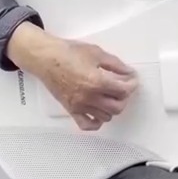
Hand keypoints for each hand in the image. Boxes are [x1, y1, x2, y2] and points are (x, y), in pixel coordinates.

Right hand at [10, 25, 137, 131]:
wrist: (46, 58)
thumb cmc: (67, 53)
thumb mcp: (97, 53)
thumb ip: (115, 64)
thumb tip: (127, 72)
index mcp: (97, 82)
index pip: (123, 90)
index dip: (131, 84)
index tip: (132, 80)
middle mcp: (89, 97)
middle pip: (117, 107)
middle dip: (124, 98)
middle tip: (123, 88)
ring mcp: (80, 106)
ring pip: (105, 117)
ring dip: (112, 108)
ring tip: (111, 97)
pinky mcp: (71, 109)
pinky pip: (87, 125)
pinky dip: (96, 122)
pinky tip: (99, 113)